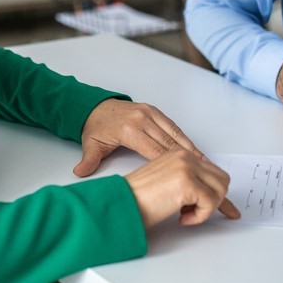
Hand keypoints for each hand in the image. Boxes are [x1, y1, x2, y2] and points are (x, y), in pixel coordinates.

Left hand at [77, 99, 199, 176]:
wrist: (95, 106)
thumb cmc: (96, 127)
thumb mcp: (91, 145)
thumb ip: (89, 161)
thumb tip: (79, 174)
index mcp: (129, 129)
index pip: (154, 151)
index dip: (169, 165)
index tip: (183, 176)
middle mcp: (142, 119)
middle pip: (168, 142)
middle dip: (185, 159)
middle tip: (202, 173)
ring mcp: (149, 113)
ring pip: (174, 133)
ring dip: (189, 148)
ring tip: (204, 163)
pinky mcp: (153, 110)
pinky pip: (172, 125)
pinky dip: (183, 137)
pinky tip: (193, 149)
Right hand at [124, 149, 239, 226]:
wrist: (121, 203)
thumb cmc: (137, 197)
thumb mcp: (168, 181)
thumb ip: (188, 180)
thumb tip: (212, 193)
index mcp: (179, 153)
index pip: (213, 171)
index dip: (214, 193)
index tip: (221, 209)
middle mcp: (185, 156)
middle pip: (222, 180)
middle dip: (212, 200)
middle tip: (190, 212)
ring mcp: (186, 168)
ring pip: (220, 191)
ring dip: (206, 209)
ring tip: (184, 215)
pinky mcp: (187, 183)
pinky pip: (210, 204)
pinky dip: (200, 217)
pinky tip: (182, 218)